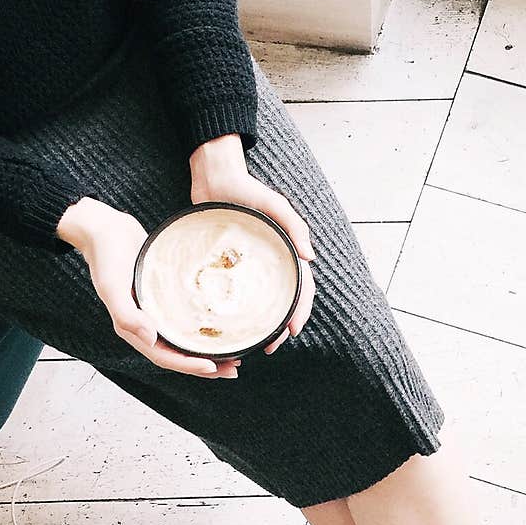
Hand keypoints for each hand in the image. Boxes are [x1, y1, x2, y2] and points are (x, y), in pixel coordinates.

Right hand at [57, 197, 239, 378]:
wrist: (105, 228)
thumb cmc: (106, 255)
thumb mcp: (111, 285)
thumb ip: (126, 315)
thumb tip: (150, 339)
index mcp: (132, 328)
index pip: (164, 357)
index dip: (188, 366)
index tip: (213, 368)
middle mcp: (145, 325)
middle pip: (179, 354)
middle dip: (206, 365)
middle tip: (234, 368)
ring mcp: (156, 313)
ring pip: (185, 340)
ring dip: (208, 351)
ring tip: (234, 355)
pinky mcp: (164, 299)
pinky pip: (186, 320)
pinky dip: (203, 328)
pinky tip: (221, 326)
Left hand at [190, 135, 315, 353]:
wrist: (213, 176)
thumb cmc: (247, 188)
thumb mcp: (275, 205)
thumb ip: (295, 226)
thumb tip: (312, 258)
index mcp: (287, 253)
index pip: (302, 288)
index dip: (300, 312)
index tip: (292, 331)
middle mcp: (272, 263)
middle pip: (283, 301)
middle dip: (281, 328)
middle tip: (269, 348)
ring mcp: (252, 265)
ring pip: (263, 301)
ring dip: (263, 325)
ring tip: (254, 344)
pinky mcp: (231, 265)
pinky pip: (239, 292)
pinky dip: (240, 311)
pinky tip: (232, 325)